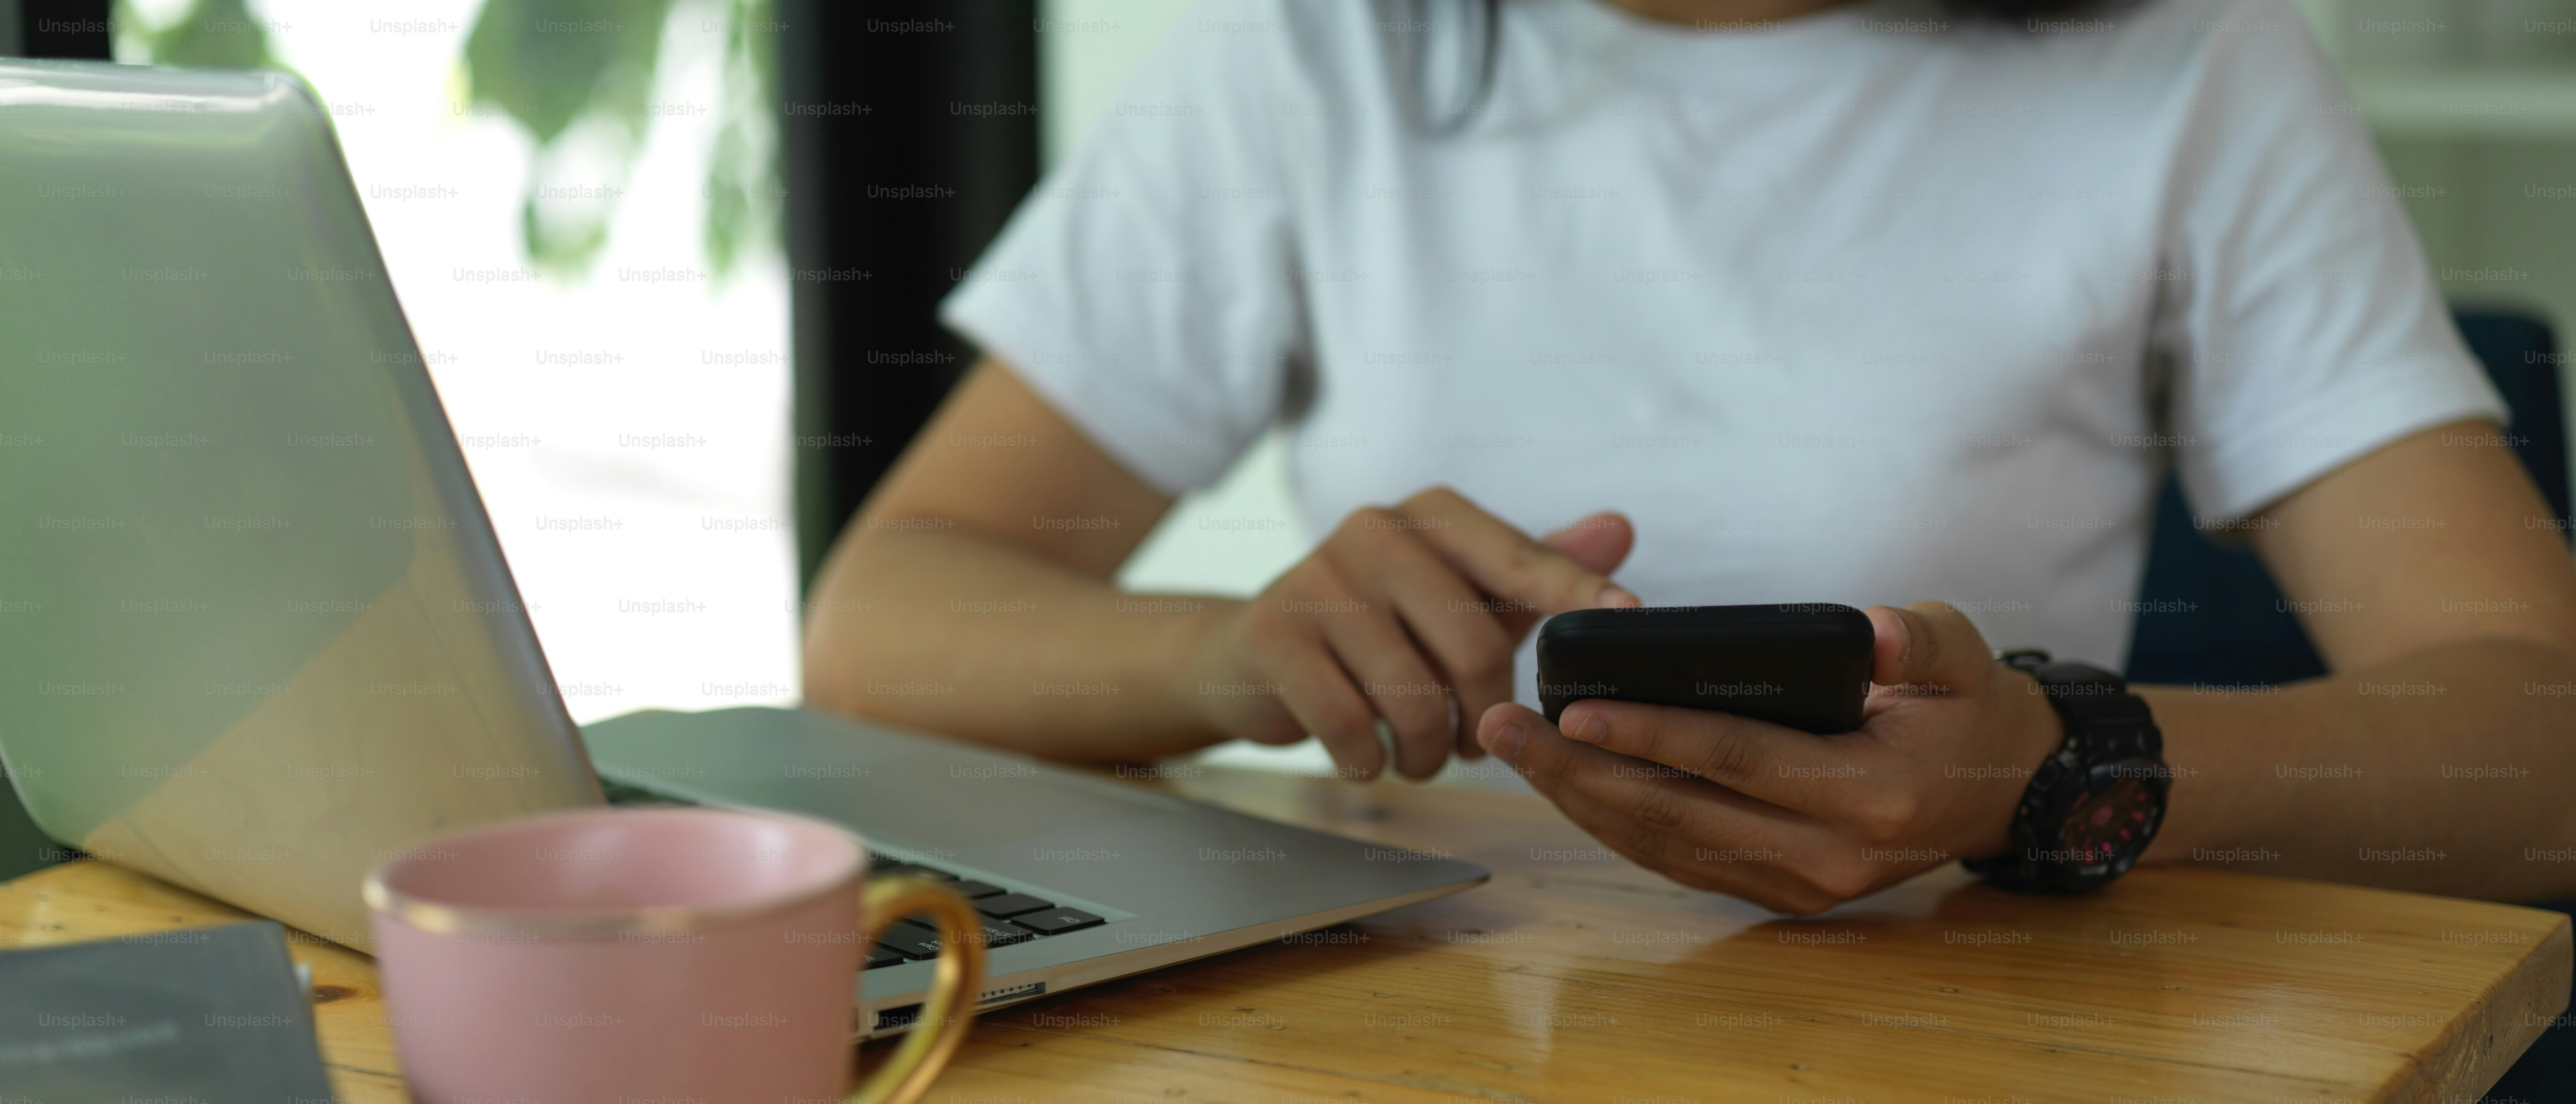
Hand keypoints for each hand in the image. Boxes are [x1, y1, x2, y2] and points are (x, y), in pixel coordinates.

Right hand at [1182, 487, 1636, 780]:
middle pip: (1475, 646)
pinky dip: (1370, 760)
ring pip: (1414, 696)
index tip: (1630, 616)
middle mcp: (1374, 531)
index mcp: (1430, 514)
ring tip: (1421, 757)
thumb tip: (1619, 527)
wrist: (1249, 655)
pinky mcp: (1273, 636)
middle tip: (1472, 745)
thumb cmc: (1377, 629)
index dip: (1575, 590)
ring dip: (1429, 752)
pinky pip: (1350, 723)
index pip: (1518, 556)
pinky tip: (1368, 759)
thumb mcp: (1460, 595)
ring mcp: (1317, 580)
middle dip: (1485, 717)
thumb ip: (1533, 570)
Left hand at [1474, 602, 2064, 914]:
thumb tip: (1876, 629)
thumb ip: (1920, 638)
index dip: (1651, 735)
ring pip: (1665, 845)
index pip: (1736, 760)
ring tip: (1512, 749)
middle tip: (1502, 726)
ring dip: (1580, 799)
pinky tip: (1562, 783)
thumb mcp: (1962, 656)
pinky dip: (1614, 824)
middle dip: (1579, 770)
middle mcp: (1829, 855)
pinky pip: (1679, 860)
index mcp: (1870, 793)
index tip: (1572, 710)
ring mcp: (1801, 884)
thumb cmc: (1966, 705)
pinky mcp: (1780, 891)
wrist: (2001, 786)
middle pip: (1678, 812)